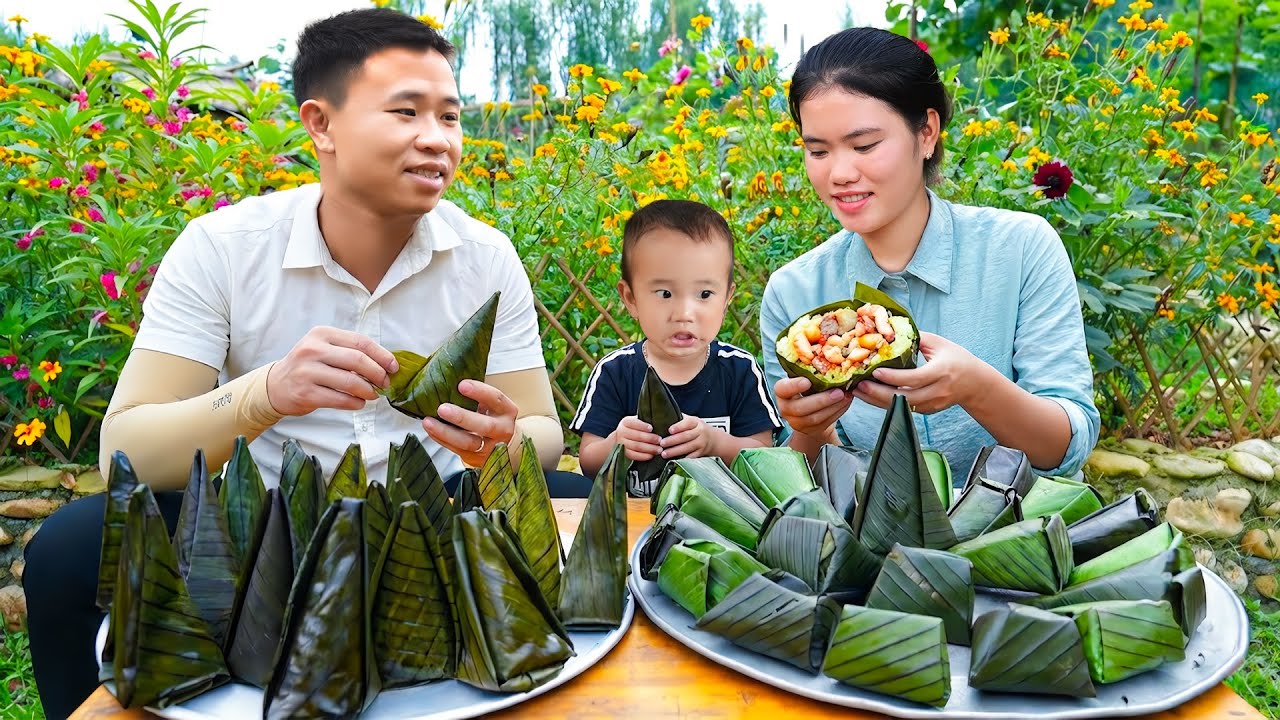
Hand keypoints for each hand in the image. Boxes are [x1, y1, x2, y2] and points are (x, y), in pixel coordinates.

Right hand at [266, 327, 396, 415]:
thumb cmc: (308, 367)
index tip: (393, 367)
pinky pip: (340, 399)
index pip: (360, 342)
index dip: (382, 355)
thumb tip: (385, 365)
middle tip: (385, 383)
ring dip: (368, 391)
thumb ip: (350, 352)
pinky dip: (355, 403)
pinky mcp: (306, 393)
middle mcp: (312, 349)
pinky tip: (358, 403)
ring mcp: (307, 371)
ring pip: (350, 382)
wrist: (275, 385)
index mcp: (322, 334)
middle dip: (378, 373)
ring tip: (372, 394)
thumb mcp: (324, 349)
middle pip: (358, 360)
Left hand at [422, 380, 517, 466]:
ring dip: (446, 432)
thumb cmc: (494, 418)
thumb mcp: (494, 405)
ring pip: (468, 442)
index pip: (496, 399)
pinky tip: (431, 429)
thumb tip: (449, 380)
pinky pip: (456, 449)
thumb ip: (479, 396)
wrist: (507, 446)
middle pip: (484, 425)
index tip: (461, 385)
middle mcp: (502, 430)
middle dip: (461, 417)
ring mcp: (490, 447)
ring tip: (429, 422)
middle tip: (442, 408)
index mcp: (507, 411)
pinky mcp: (476, 458)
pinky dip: (441, 438)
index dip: (479, 391)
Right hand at [613, 416, 662, 462]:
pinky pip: (634, 455)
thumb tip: (658, 421)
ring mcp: (621, 443)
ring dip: (649, 448)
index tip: (651, 428)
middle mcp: (621, 432)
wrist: (620, 440)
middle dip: (650, 438)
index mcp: (625, 422)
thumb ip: (644, 421)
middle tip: (660, 440)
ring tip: (659, 449)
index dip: (643, 426)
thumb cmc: (634, 429)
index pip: (634, 423)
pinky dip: (643, 456)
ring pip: (636, 446)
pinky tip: (651, 455)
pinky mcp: (623, 453)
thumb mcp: (636, 422)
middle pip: (637, 436)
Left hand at [661, 414, 715, 458]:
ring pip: (688, 447)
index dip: (678, 427)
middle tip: (662, 443)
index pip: (687, 423)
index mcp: (696, 422)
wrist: (715, 439)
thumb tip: (663, 416)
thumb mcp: (692, 420)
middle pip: (686, 436)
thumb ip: (680, 419)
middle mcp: (700, 432)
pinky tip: (674, 460)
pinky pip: (692, 456)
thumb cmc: (698, 429)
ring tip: (664, 453)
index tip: (669, 430)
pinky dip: (683, 459)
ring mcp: (701, 443)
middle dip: (673, 440)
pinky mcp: (701, 453)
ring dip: (675, 451)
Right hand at [774, 376, 851, 442]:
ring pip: (815, 418)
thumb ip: (811, 373)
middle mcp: (786, 409)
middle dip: (822, 400)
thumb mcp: (804, 378)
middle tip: (839, 392)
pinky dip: (838, 411)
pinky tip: (846, 401)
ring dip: (834, 406)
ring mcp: (798, 423)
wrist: (809, 410)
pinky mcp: (812, 430)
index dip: (794, 386)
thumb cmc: (808, 388)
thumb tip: (832, 362)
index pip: (782, 389)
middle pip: (801, 408)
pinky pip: (826, 422)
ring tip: (847, 396)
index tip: (807, 381)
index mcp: (782, 392)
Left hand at [851, 331, 981, 413]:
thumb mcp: (940, 344)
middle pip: (905, 398)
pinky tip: (870, 395)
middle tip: (858, 385)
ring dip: (877, 400)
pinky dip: (885, 403)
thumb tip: (890, 330)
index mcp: (942, 372)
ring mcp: (932, 404)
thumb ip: (916, 338)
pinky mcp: (927, 411)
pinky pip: (903, 408)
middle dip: (879, 393)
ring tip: (858, 390)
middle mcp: (937, 391)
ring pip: (901, 407)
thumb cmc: (956, 359)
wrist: (975, 384)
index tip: (875, 371)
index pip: (915, 378)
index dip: (894, 377)